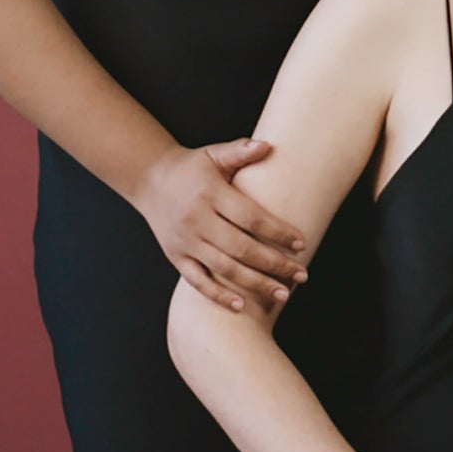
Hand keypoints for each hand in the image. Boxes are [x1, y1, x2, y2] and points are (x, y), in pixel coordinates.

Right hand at [133, 138, 307, 311]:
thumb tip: (267, 145)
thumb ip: (240, 152)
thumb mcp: (214, 154)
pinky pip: (197, 281)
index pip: (250, 217)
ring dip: (255, 284)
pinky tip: (240, 306)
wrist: (150, 180)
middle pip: (241, 248)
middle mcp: (197, 220)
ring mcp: (186, 242)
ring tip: (283, 293)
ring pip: (223, 269)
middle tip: (301, 274)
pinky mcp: (176, 257)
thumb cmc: (192, 167)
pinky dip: (218, 296)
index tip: (301, 243)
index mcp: (211, 194)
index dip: (277, 231)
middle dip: (274, 264)